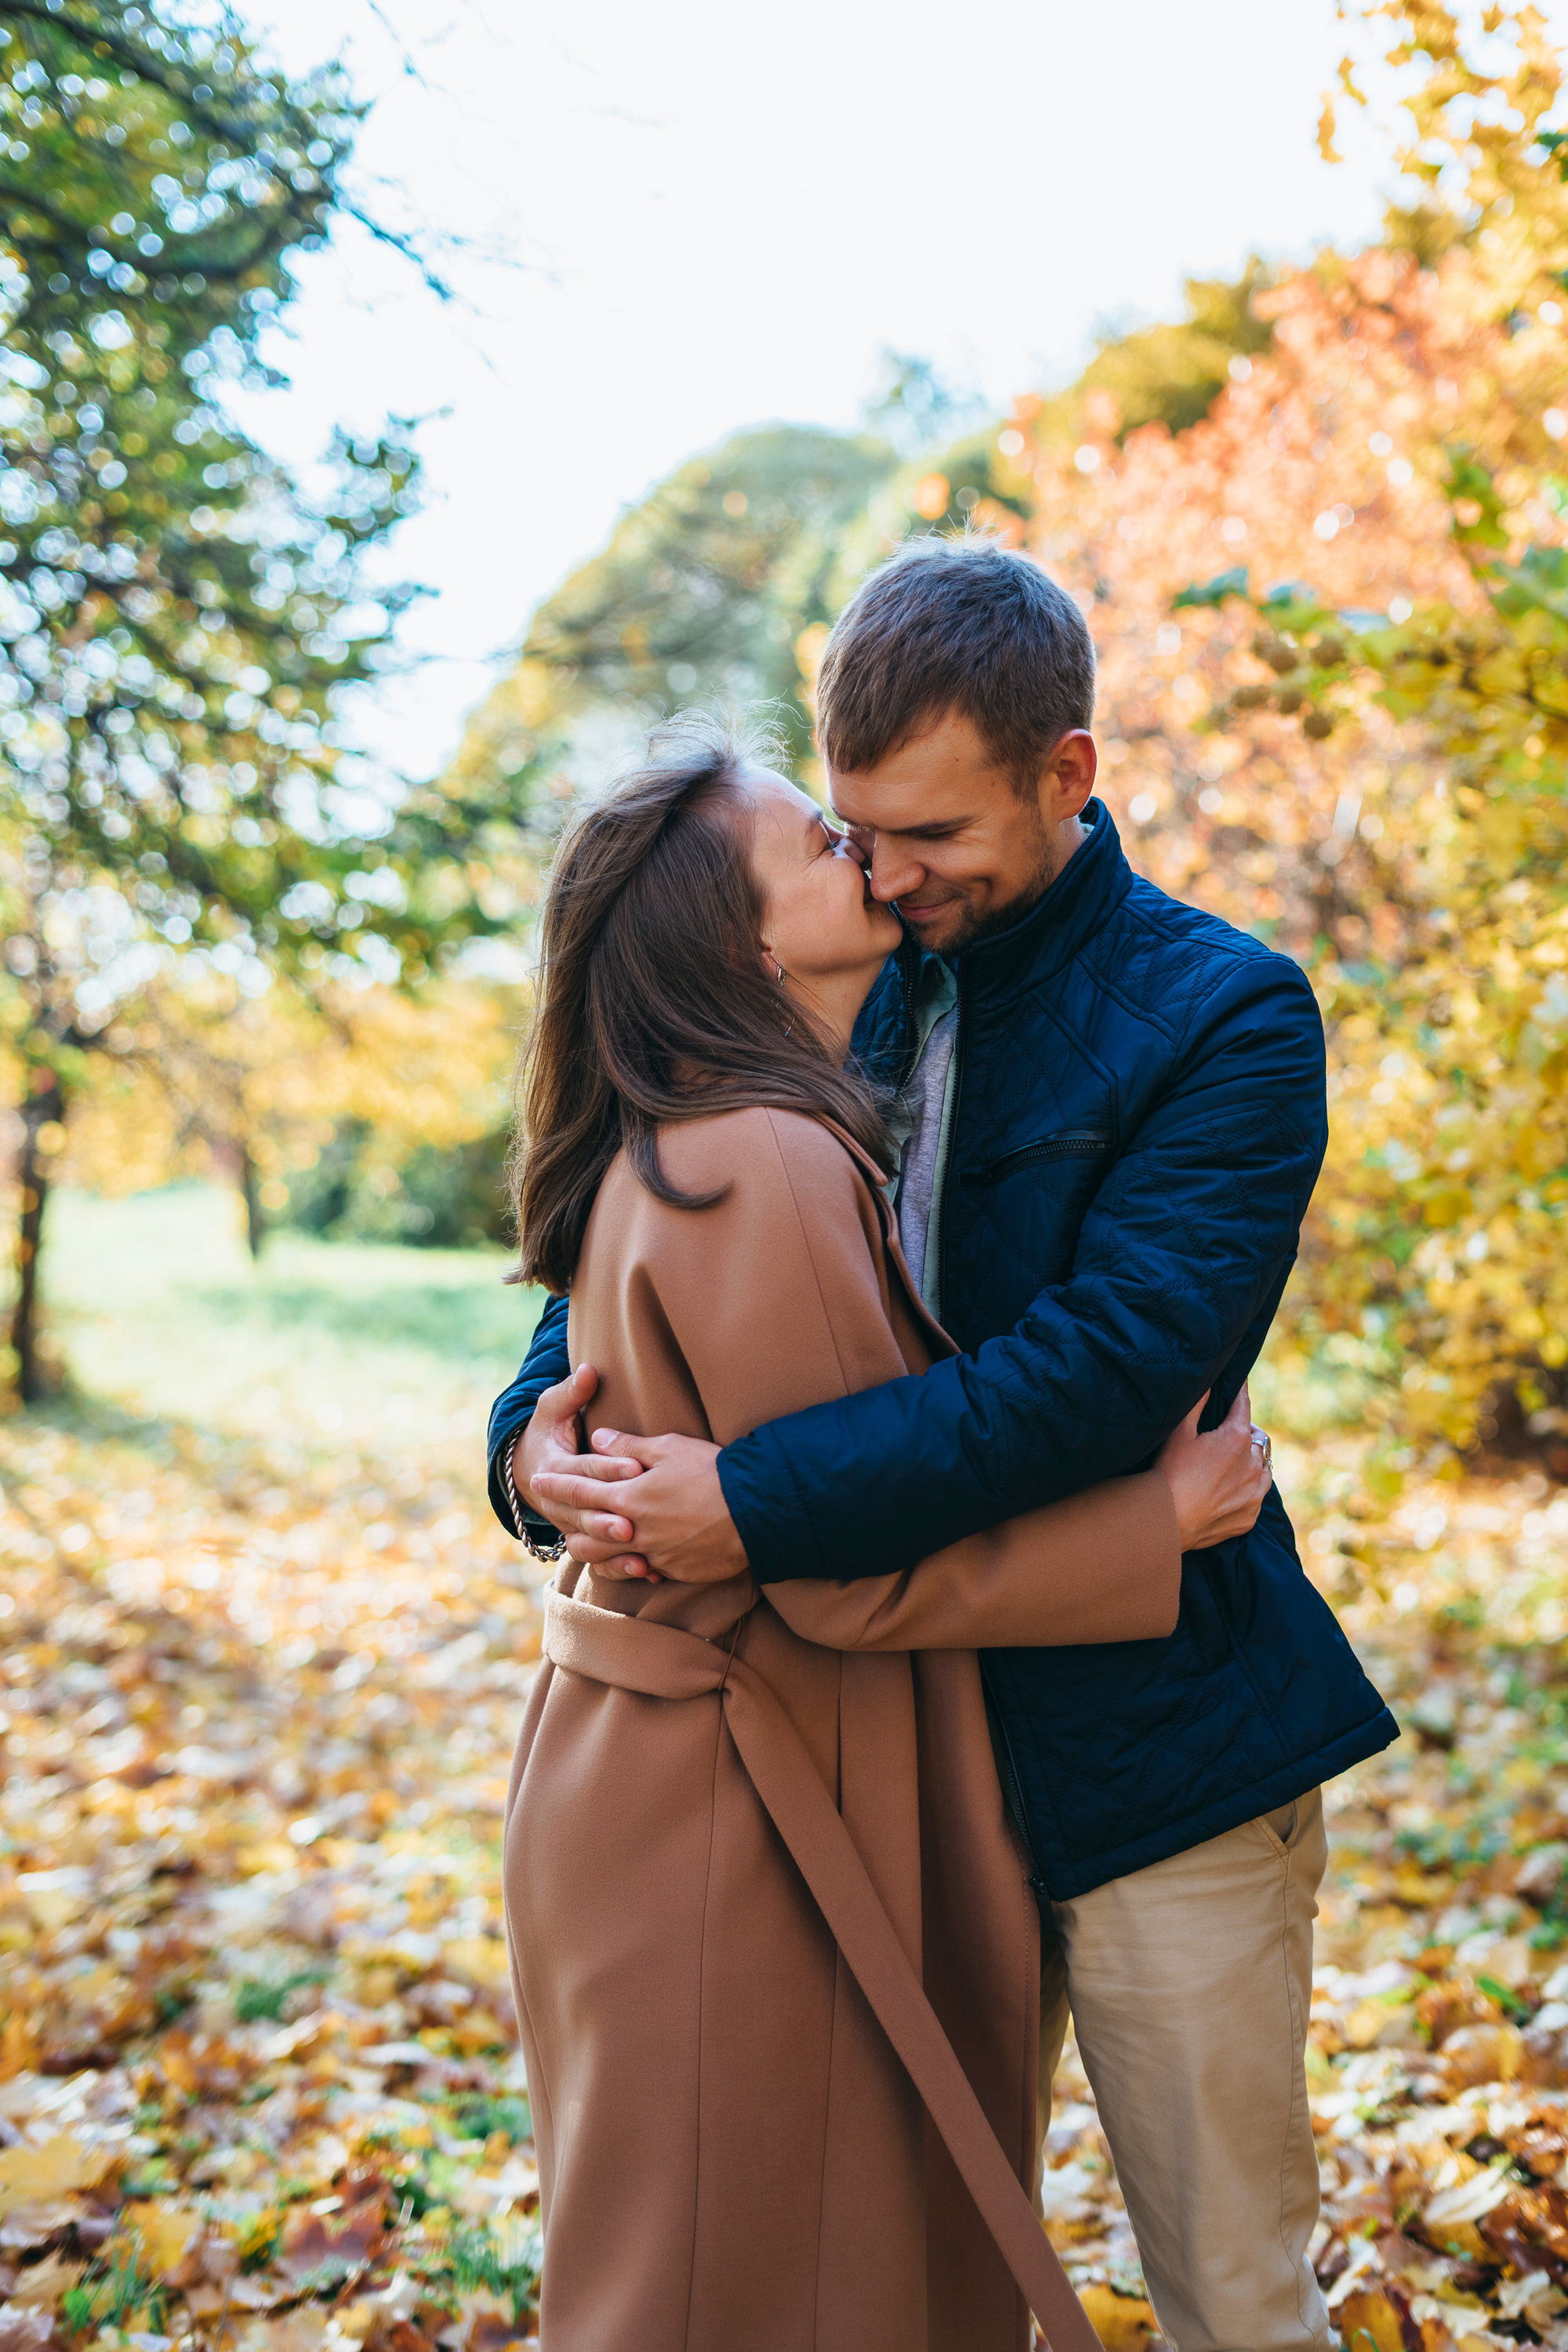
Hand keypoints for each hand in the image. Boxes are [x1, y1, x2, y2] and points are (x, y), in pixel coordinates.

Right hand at [512, 1365, 653, 1574]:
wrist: (526, 1474)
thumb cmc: (548, 1434)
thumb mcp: (552, 1410)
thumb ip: (571, 1392)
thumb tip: (589, 1368)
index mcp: (554, 1468)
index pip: (584, 1468)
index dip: (608, 1468)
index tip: (634, 1467)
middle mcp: (558, 1502)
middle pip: (587, 1512)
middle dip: (609, 1519)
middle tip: (634, 1524)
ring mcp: (569, 1525)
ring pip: (591, 1544)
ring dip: (615, 1553)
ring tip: (642, 1558)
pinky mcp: (582, 1541)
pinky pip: (600, 1560)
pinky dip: (622, 1568)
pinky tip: (649, 1572)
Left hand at [531, 1428, 748, 1585]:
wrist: (757, 1511)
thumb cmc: (713, 1472)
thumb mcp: (669, 1447)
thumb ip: (628, 1447)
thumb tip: (599, 1438)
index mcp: (629, 1498)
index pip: (580, 1492)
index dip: (556, 1485)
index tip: (537, 1481)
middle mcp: (636, 1532)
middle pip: (585, 1538)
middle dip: (570, 1528)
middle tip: (564, 1520)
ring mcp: (656, 1556)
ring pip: (610, 1563)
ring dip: (598, 1553)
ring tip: (595, 1542)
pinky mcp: (676, 1571)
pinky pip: (645, 1572)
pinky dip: (635, 1566)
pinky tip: (638, 1557)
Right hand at [1157, 1384, 1271, 1551]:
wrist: (1166, 1521)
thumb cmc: (1169, 1472)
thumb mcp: (1179, 1432)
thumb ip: (1198, 1403)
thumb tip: (1211, 1384)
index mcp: (1236, 1438)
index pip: (1243, 1405)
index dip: (1240, 1392)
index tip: (1241, 1382)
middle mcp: (1253, 1464)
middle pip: (1256, 1438)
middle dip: (1244, 1433)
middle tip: (1223, 1437)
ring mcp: (1255, 1492)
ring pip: (1262, 1467)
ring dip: (1251, 1461)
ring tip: (1229, 1465)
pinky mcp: (1251, 1515)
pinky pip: (1256, 1495)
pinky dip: (1247, 1489)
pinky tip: (1226, 1491)